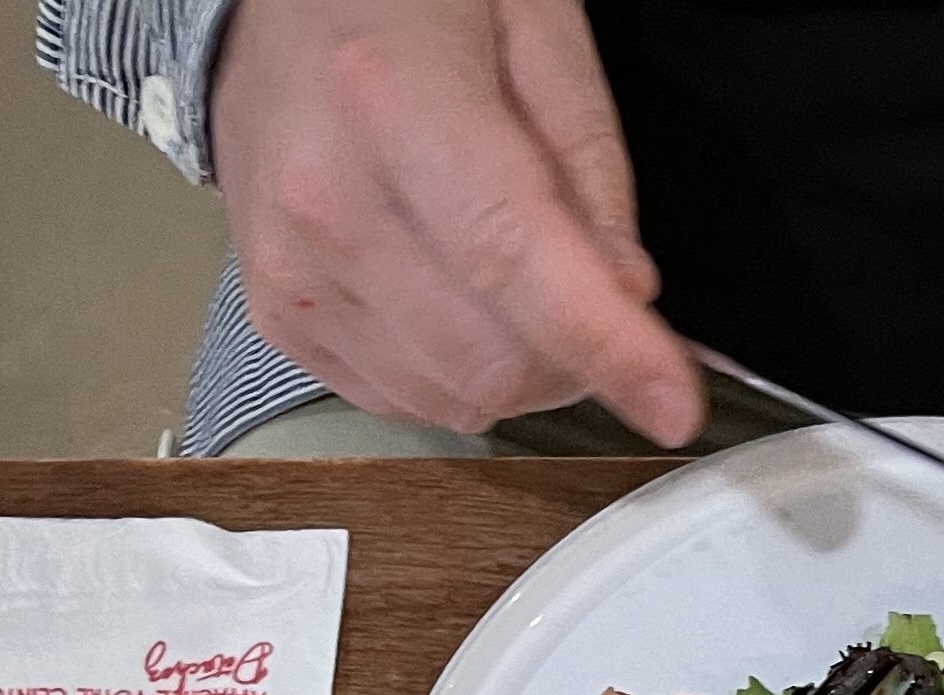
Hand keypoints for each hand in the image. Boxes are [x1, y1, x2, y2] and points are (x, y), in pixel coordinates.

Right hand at [208, 0, 703, 443]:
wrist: (271, 7)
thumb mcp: (530, 20)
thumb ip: (587, 156)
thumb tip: (627, 295)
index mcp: (389, 95)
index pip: (514, 259)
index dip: (605, 345)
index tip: (672, 404)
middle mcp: (326, 198)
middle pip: (493, 360)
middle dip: (571, 354)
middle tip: (584, 289)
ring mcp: (292, 270)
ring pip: (456, 398)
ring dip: (515, 367)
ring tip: (505, 276)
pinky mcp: (279, 317)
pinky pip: (406, 401)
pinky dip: (454, 371)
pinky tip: (449, 295)